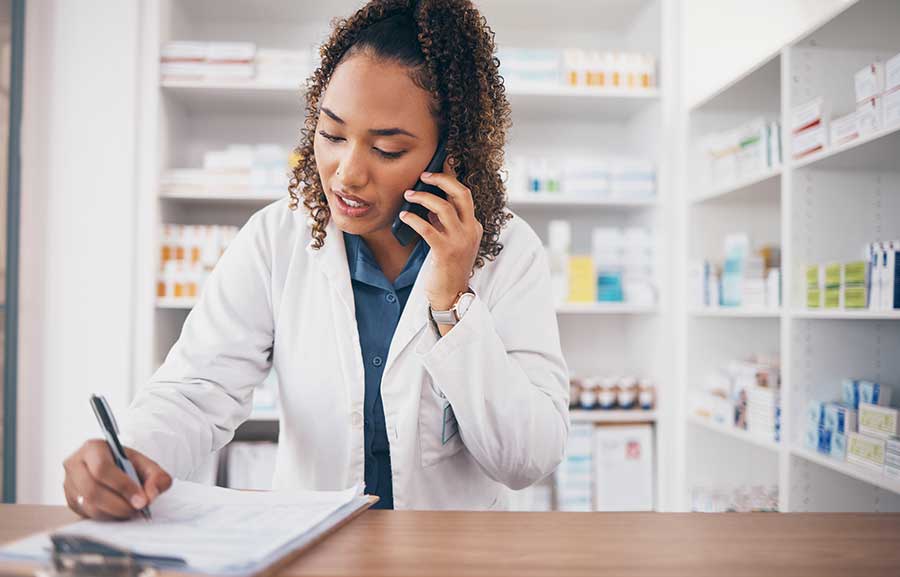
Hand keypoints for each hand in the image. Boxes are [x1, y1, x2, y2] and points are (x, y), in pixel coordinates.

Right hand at [63, 439, 171, 519]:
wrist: (117, 468)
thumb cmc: (129, 465)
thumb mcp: (148, 465)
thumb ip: (157, 478)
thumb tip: (150, 496)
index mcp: (93, 448)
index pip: (102, 469)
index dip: (123, 486)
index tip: (141, 499)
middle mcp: (75, 465)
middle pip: (92, 490)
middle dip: (119, 504)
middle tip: (137, 509)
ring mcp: (69, 484)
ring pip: (88, 505)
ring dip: (114, 512)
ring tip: (131, 510)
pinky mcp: (70, 501)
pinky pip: (87, 514)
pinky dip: (107, 517)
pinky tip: (119, 511)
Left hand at [398, 158, 482, 310]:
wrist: (451, 295)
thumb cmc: (448, 268)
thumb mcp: (451, 241)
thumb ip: (444, 222)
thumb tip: (429, 203)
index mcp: (474, 226)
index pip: (465, 195)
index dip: (451, 178)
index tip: (440, 165)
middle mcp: (471, 231)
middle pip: (461, 193)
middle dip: (442, 179)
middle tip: (424, 175)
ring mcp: (460, 241)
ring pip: (443, 207)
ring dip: (423, 197)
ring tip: (408, 196)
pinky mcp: (445, 252)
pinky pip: (427, 228)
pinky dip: (414, 219)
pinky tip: (404, 216)